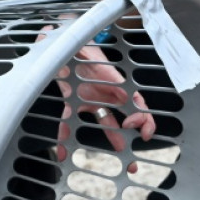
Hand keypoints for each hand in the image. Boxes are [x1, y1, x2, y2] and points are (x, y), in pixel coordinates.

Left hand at [39, 23, 155, 172]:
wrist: (58, 39)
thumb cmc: (77, 41)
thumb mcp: (86, 50)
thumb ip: (94, 61)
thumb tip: (109, 76)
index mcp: (114, 80)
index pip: (136, 101)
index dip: (141, 116)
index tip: (134, 126)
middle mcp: (106, 92)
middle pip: (127, 116)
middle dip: (136, 136)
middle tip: (135, 159)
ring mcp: (91, 98)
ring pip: (106, 123)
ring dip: (113, 140)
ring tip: (119, 160)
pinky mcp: (73, 101)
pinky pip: (70, 122)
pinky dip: (66, 136)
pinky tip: (61, 151)